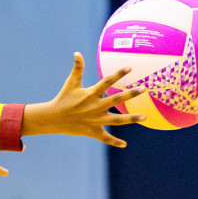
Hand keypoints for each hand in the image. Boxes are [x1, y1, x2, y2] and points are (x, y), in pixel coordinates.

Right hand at [24, 52, 145, 146]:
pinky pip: (105, 137)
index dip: (118, 74)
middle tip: (143, 88)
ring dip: (131, 119)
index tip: (130, 67)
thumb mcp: (71, 83)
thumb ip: (77, 68)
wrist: (52, 118)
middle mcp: (95, 107)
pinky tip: (124, 145)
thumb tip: (77, 53)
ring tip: (145, 117)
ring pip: (117, 120)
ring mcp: (95, 120)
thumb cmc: (63, 98)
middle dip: (131, 94)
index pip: (107, 82)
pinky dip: (114, 142)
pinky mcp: (92, 131)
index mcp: (90, 94)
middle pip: (116, 99)